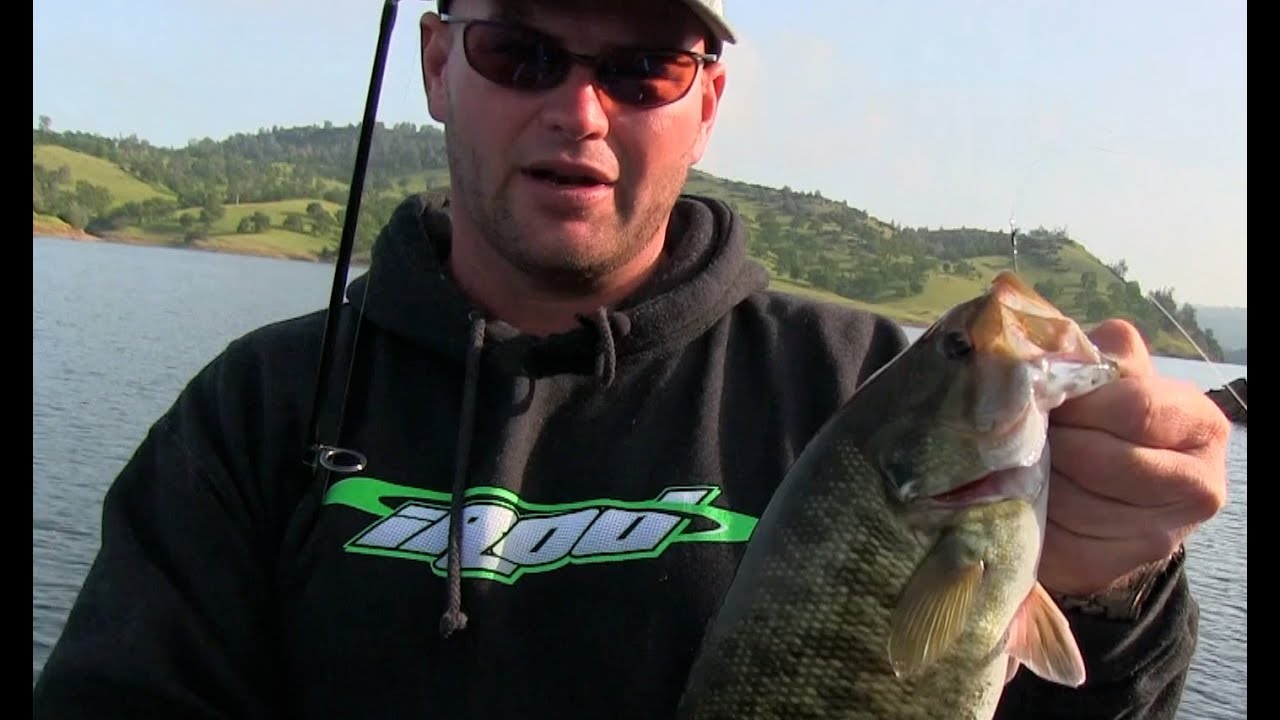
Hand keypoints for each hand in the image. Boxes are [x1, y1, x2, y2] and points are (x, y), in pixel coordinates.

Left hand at [1037, 318, 1229, 596]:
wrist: (1100, 493)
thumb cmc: (1100, 421)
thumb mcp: (1107, 377)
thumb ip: (1092, 354)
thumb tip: (1047, 335)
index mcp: (1202, 424)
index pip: (1134, 407)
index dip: (1078, 402)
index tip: (1044, 398)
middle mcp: (1199, 486)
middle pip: (1100, 457)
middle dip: (1051, 441)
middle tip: (1022, 432)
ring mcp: (1161, 536)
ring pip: (1072, 500)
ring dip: (1032, 477)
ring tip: (1021, 461)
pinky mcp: (1112, 567)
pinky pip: (1055, 537)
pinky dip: (1026, 514)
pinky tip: (1022, 495)